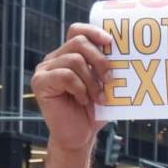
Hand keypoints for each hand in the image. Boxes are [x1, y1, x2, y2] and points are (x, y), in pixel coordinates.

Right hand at [31, 23, 112, 151]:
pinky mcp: (40, 83)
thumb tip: (127, 53)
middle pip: (79, 42)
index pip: (77, 31)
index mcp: (69, 55)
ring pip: (74, 60)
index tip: (111, 42)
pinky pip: (65, 75)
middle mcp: (55, 58)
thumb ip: (108, 69)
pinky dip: (79, 88)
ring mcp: (45, 70)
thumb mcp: (104, 86)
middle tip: (111, 79)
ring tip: (98, 97)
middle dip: (100, 59)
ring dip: (92, 80)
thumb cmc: (94, 111)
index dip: (93, 31)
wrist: (80, 136)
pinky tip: (83, 101)